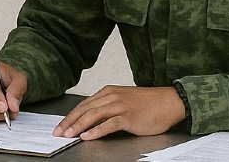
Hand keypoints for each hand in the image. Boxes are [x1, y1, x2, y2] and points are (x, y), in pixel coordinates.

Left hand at [53, 86, 184, 139]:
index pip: (84, 104)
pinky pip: (109, 124)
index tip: (60, 125)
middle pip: (85, 109)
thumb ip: (108, 107)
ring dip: (78, 126)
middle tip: (58, 132)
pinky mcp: (129, 117)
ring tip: (68, 135)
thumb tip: (91, 119)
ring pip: (93, 115)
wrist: (170, 102)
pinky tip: (87, 136)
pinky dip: (96, 131)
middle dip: (69, 121)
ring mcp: (120, 106)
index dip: (70, 116)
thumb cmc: (149, 103)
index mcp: (109, 92)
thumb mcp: (124, 100)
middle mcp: (112, 96)